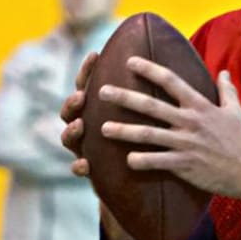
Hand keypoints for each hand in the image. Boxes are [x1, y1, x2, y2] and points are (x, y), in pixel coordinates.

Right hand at [59, 51, 136, 239]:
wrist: (142, 184)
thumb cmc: (147, 142)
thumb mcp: (150, 116)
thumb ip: (153, 94)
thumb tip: (171, 60)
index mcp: (100, 108)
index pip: (90, 84)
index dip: (89, 70)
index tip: (95, 55)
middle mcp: (88, 125)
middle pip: (73, 109)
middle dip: (73, 101)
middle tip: (81, 96)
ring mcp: (86, 147)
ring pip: (69, 136)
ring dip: (72, 131)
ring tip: (80, 125)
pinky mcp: (90, 170)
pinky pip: (79, 167)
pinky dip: (78, 166)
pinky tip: (84, 165)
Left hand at [98, 57, 240, 201]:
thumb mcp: (235, 111)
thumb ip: (226, 90)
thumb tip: (222, 72)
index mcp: (200, 106)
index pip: (171, 81)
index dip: (149, 69)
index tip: (130, 61)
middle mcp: (190, 122)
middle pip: (151, 106)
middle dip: (124, 97)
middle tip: (101, 91)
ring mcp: (186, 144)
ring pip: (148, 135)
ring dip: (124, 131)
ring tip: (103, 128)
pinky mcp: (185, 165)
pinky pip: (158, 162)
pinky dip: (142, 161)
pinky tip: (126, 160)